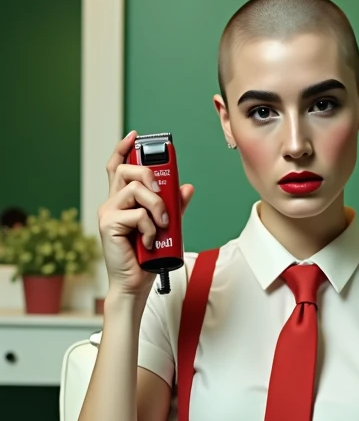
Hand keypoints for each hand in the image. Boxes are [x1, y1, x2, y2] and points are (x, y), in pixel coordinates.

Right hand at [99, 130, 194, 299]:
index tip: (136, 137)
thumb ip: (174, 207)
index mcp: (122, 201)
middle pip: (128, 170)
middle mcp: (112, 203)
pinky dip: (150, 227)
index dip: (124, 149)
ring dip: (157, 206)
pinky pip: (137, 214)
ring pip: (135, 190)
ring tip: (162, 225)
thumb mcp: (166, 227)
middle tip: (162, 196)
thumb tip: (187, 187)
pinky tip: (149, 241)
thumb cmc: (147, 258)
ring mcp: (108, 213)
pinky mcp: (109, 224)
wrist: (136, 284)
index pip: (118, 167)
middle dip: (150, 177)